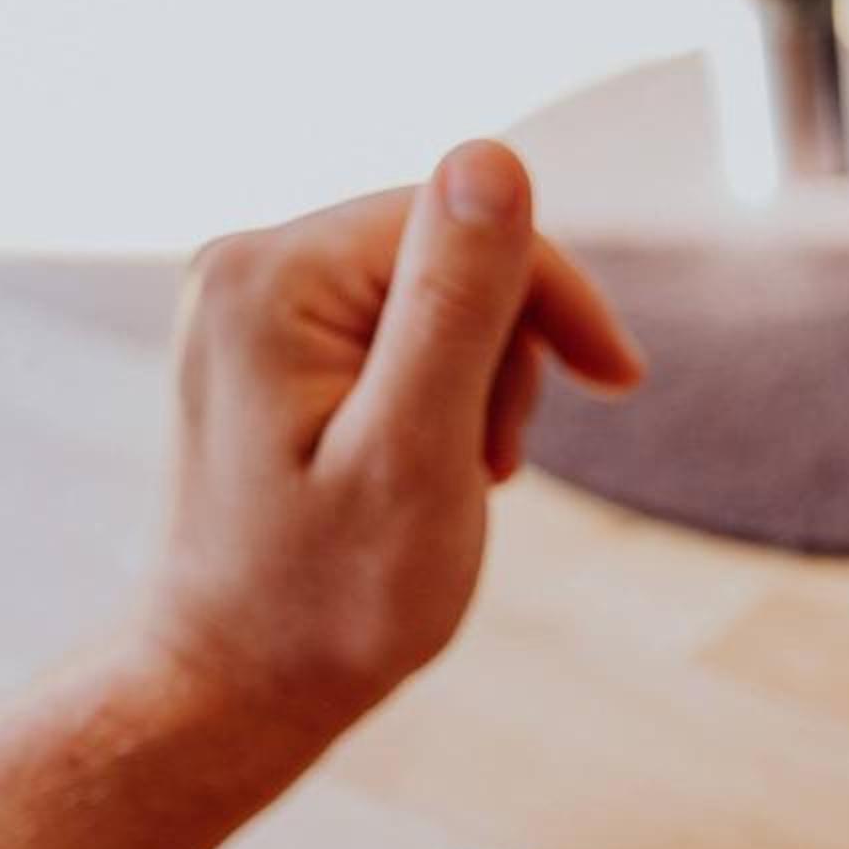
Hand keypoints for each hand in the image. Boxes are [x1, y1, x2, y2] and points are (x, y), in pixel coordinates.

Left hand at [147, 140, 642, 735]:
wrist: (232, 689)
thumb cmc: (328, 600)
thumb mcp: (416, 454)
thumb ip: (456, 305)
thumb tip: (493, 159)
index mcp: (272, 276)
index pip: (459, 219)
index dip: (551, 295)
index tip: (617, 383)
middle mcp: (242, 266)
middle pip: (441, 248)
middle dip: (504, 349)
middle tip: (498, 465)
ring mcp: (245, 307)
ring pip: (425, 292)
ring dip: (477, 378)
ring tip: (462, 477)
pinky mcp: (262, 350)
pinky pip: (387, 331)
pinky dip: (435, 394)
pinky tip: (428, 467)